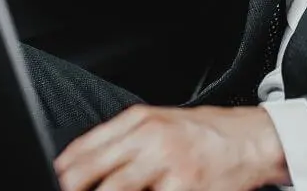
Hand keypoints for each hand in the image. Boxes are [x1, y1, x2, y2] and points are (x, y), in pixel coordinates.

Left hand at [54, 105, 288, 190]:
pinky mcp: (185, 186)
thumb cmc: (207, 135)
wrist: (254, 140)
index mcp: (139, 121)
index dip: (62, 174)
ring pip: (116, 190)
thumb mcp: (160, 124)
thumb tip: (78, 166)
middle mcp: (149, 139)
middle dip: (73, 188)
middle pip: (91, 173)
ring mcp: (167, 165)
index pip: (83, 150)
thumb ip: (122, 141)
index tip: (52, 182)